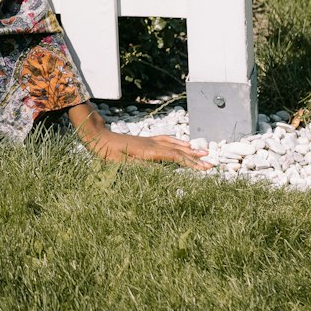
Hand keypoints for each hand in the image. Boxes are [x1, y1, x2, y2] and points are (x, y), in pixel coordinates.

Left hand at [92, 129, 210, 169]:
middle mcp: (152, 144)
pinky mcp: (146, 140)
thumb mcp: (125, 165)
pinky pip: (165, 139)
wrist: (99, 138)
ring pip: (174, 144)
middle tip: (211, 164)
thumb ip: (144, 168)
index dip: (191, 163)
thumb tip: (163, 172)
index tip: (204, 168)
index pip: (175, 157)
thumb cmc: (109, 154)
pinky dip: (177, 141)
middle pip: (178, 151)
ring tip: (203, 152)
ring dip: (189, 149)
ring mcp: (150, 140)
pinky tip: (183, 142)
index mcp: (150, 152)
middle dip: (195, 158)